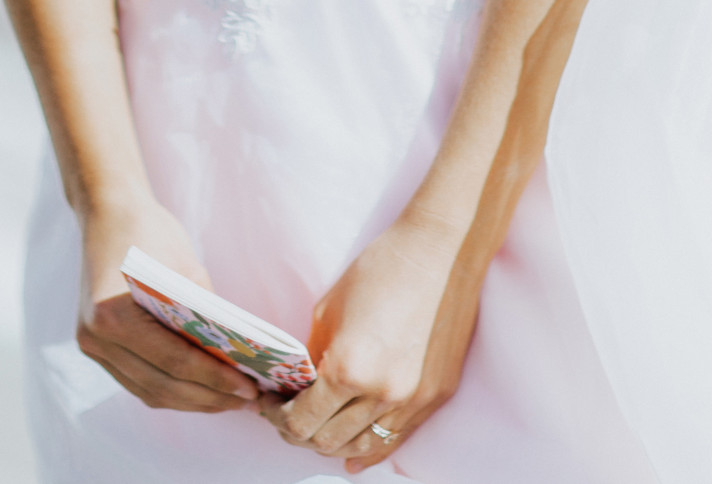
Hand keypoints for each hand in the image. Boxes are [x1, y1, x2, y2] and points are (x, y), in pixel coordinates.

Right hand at [76, 199, 260, 413]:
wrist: (107, 213)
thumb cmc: (149, 232)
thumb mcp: (186, 267)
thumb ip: (205, 312)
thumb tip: (238, 356)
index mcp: (113, 314)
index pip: (175, 361)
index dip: (215, 379)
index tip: (250, 388)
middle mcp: (96, 339)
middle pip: (162, 384)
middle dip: (209, 397)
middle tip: (249, 399)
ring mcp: (93, 348)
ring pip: (150, 392)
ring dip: (192, 401)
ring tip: (231, 401)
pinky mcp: (98, 350)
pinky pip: (138, 382)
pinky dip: (171, 390)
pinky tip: (201, 390)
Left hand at [260, 215, 481, 471]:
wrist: (442, 252)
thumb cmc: (381, 268)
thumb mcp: (329, 309)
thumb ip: (314, 356)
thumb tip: (300, 389)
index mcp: (348, 368)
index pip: (301, 420)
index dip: (277, 417)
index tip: (269, 406)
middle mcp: (381, 394)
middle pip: (327, 441)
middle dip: (298, 433)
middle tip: (287, 415)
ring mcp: (412, 400)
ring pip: (361, 448)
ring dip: (333, 444)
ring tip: (318, 429)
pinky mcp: (435, 397)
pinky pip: (396, 439)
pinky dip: (370, 452)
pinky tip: (352, 459)